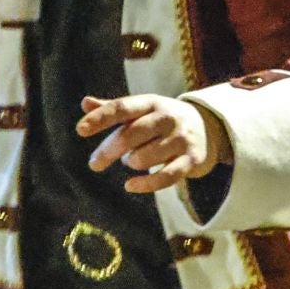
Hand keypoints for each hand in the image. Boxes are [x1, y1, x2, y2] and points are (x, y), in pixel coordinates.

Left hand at [78, 94, 227, 193]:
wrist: (209, 127)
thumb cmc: (163, 119)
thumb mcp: (143, 109)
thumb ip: (114, 108)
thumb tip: (85, 103)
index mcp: (151, 103)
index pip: (123, 107)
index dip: (101, 118)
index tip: (80, 130)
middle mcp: (167, 118)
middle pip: (131, 134)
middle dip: (109, 150)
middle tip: (94, 163)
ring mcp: (180, 139)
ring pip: (145, 158)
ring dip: (131, 162)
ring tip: (131, 160)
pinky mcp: (191, 161)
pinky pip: (165, 177)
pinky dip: (145, 184)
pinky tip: (130, 186)